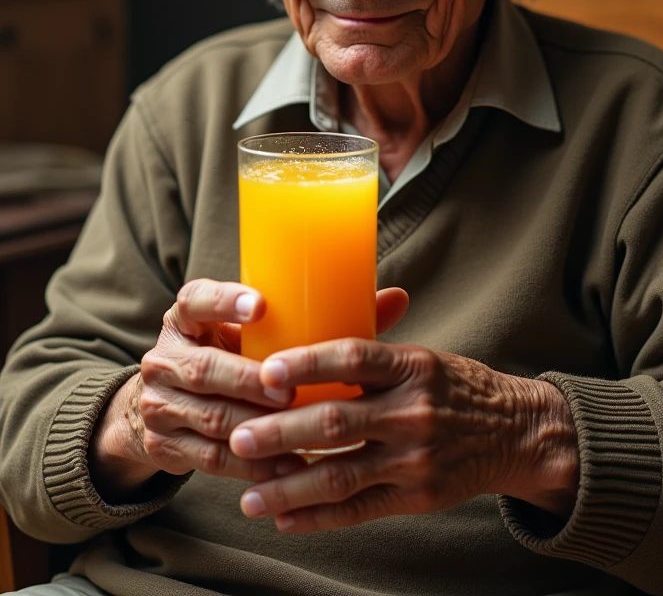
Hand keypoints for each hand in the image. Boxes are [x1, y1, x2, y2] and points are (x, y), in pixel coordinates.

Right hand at [88, 281, 408, 500]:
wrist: (169, 402)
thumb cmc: (235, 354)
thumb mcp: (258, 331)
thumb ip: (320, 317)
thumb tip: (396, 298)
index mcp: (188, 315)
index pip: (197, 298)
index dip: (226, 301)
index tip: (262, 306)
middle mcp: (167, 354)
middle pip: (205, 368)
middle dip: (250, 381)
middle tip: (290, 392)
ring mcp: (160, 401)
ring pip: (211, 417)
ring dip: (258, 429)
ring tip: (300, 435)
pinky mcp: (164, 443)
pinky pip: (210, 458)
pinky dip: (250, 466)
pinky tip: (285, 469)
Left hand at [228, 340, 579, 532]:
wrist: (514, 433)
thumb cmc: (453, 386)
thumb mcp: (422, 357)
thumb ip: (371, 350)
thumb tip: (308, 324)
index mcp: (412, 365)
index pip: (354, 358)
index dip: (308, 364)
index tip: (265, 370)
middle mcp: (413, 411)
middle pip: (337, 422)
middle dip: (281, 433)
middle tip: (238, 437)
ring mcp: (415, 459)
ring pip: (341, 476)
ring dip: (289, 487)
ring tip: (247, 494)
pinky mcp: (417, 497)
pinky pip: (359, 511)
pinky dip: (317, 517)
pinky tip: (283, 517)